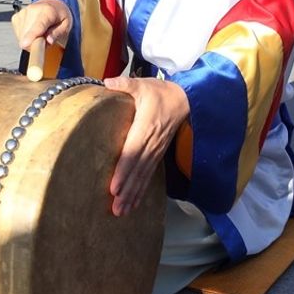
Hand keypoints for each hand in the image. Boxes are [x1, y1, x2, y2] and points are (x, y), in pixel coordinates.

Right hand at [11, 0, 71, 50]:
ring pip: (22, 36)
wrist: (51, 3)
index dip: (31, 36)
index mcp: (48, 11)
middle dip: (35, 43)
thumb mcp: (66, 24)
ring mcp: (22, 13)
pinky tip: (32, 30)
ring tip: (40, 33)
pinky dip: (25, 36)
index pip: (38, 25)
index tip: (25, 44)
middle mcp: (32, 10)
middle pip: (27, 34)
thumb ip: (57, 33)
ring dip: (30, 39)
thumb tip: (49, 41)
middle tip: (45, 39)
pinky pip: (18, 33)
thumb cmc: (59, 14)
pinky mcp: (16, 17)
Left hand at [103, 76, 188, 216]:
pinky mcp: (158, 155)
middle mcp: (151, 144)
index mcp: (145, 128)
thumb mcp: (143, 85)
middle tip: (115, 208)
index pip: (132, 153)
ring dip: (133, 195)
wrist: (186, 101)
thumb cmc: (161, 93)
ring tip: (121, 211)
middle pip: (137, 172)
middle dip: (126, 191)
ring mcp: (156, 152)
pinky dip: (141, 191)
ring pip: (143, 177)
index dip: (123, 171)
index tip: (114, 186)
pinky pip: (149, 176)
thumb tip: (107, 82)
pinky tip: (133, 203)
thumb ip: (125, 84)